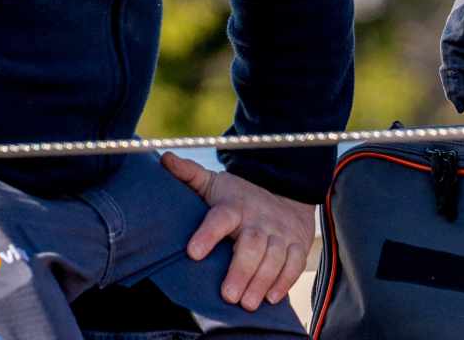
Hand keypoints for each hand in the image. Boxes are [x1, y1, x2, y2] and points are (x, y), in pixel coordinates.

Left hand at [162, 152, 315, 310]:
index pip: (220, 218)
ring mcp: (280, 232)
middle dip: (241, 270)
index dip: (207, 234)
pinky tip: (272, 298)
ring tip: (246, 304)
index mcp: (234, 206)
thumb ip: (190, 175)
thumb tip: (165, 159)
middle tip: (228, 295)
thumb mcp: (215, 183)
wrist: (287, 190)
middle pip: (252, 243)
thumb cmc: (240, 197)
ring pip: (274, 256)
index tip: (193, 253)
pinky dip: (285, 281)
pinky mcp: (298, 244)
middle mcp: (259, 219)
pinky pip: (295, 263)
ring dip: (262, 281)